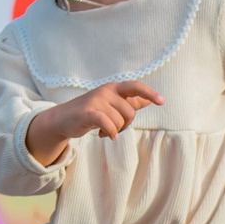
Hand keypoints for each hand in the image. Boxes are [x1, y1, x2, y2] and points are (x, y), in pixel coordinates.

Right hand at [25, 80, 160, 164]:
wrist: (62, 119)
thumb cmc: (90, 112)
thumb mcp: (110, 105)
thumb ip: (129, 102)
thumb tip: (148, 100)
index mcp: (113, 88)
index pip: (135, 87)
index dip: (149, 93)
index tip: (162, 101)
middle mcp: (106, 91)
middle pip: (130, 111)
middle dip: (125, 124)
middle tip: (114, 128)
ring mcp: (95, 100)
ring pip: (119, 120)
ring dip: (114, 130)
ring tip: (104, 131)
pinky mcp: (86, 113)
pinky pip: (107, 123)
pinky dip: (110, 132)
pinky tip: (105, 136)